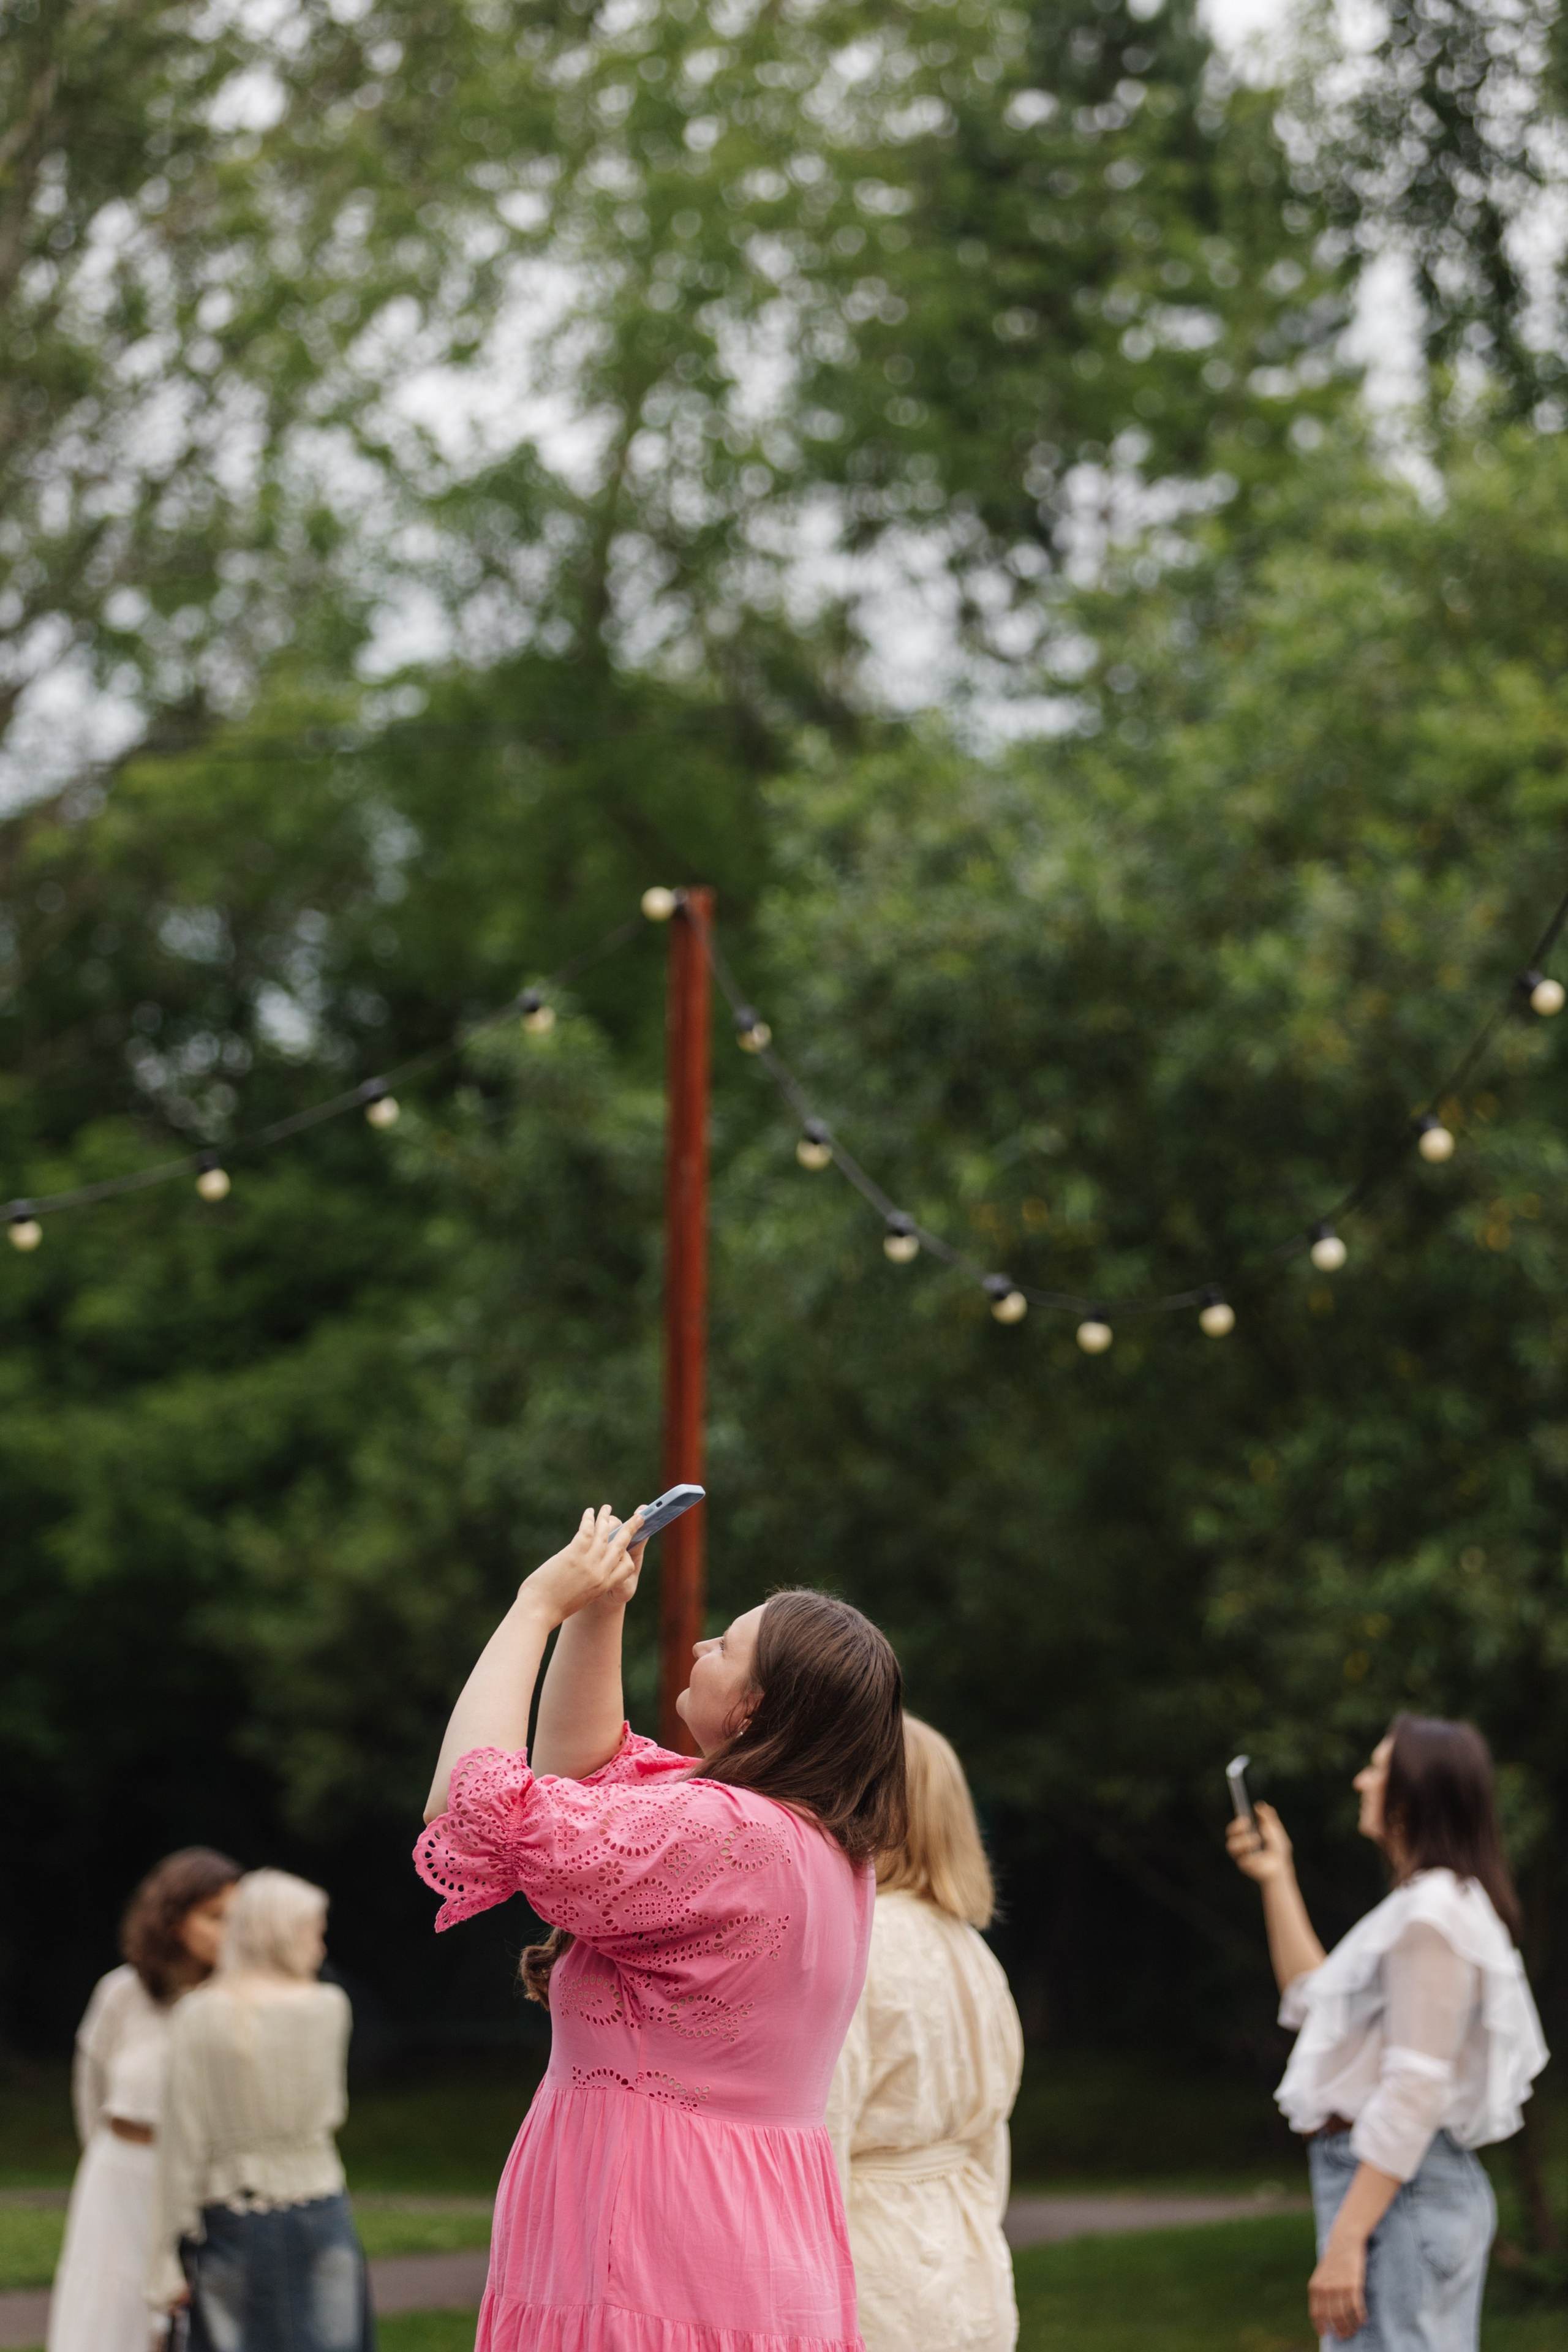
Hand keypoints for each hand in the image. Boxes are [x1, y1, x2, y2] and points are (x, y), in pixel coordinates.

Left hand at [522, 1506, 644, 1626]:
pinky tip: (589, 1512)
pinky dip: (589, 1519)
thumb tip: (581, 1568)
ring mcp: (588, 1563)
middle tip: (638, 1516)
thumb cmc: (551, 1607)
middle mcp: (600, 1574)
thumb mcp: (577, 1598)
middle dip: (631, 1528)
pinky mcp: (574, 1554)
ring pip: (605, 1533)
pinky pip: (587, 1530)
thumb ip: (586, 1583)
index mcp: (603, 1586)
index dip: (627, 1553)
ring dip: (607, 1517)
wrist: (538, 1613)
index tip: (625, 1544)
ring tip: (607, 1507)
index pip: (627, 1567)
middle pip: (621, 1545)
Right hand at [1226, 1799, 1292, 1883]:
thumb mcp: (1275, 1830)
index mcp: (1246, 1835)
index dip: (1238, 1822)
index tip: (1247, 1818)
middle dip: (1236, 1828)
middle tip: (1248, 1824)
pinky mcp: (1244, 1866)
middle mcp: (1240, 1845)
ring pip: (1231, 1846)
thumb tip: (1260, 1804)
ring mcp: (1241, 1856)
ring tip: (1257, 1839)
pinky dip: (1253, 1856)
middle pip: (1230, 1834)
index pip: (1235, 1827)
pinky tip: (1261, 1856)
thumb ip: (1268, 1818)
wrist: (1281, 1866)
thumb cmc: (1277, 1849)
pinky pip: (1242, 1859)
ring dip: (1243, 1841)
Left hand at [1309, 2227, 1366, 2340]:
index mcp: (1315, 2286)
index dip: (1321, 2326)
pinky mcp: (1353, 2284)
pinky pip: (1356, 2307)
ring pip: (1344, 2315)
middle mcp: (1326, 2288)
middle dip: (1338, 2330)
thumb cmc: (1334, 2259)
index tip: (1325, 2335)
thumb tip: (1323, 2313)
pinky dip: (1359, 2317)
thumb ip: (1321, 2291)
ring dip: (1350, 2326)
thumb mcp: (1321, 2274)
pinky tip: (1362, 2320)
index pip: (1316, 2313)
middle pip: (1331, 2318)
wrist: (1344, 2241)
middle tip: (1344, 2336)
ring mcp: (1339, 2287)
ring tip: (1354, 2330)